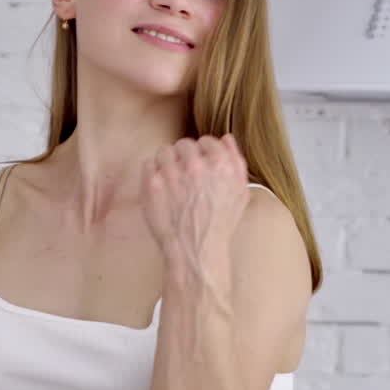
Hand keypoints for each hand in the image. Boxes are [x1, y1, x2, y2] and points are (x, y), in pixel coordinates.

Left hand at [141, 134, 249, 278]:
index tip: (199, 164)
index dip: (203, 152)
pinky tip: (160, 187)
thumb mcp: (240, 193)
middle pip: (184, 144)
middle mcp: (196, 166)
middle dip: (184, 157)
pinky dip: (152, 173)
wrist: (196, 250)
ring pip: (164, 151)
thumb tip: (226, 138)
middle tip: (184, 174)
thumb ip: (236, 161)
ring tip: (170, 180)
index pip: (207, 141)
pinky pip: (148, 164)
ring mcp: (172, 173)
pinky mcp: (152, 184)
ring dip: (167, 163)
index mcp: (221, 165)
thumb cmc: (219, 225)